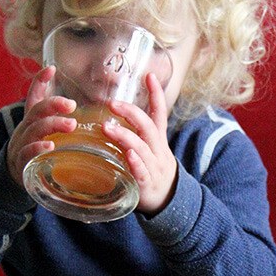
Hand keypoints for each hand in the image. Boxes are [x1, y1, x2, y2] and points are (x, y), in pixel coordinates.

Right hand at [6, 66, 76, 187]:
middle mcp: (26, 128)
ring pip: (35, 129)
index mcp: (33, 119)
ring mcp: (23, 143)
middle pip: (37, 110)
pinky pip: (28, 152)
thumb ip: (60, 117)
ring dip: (52, 124)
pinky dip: (38, 148)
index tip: (51, 69)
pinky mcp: (23, 162)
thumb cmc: (37, 147)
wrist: (15, 173)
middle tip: (72, 105)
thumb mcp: (47, 131)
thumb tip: (87, 104)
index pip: (34, 95)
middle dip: (54, 105)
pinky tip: (50, 146)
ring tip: (70, 125)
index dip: (40, 81)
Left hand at [102, 73, 177, 214]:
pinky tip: (128, 155)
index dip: (156, 95)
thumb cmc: (151, 169)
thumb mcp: (149, 149)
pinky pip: (142, 172)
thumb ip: (134, 133)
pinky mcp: (147, 184)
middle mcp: (158, 150)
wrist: (168, 200)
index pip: (159, 114)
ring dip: (125, 136)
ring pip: (142, 148)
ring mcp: (154, 167)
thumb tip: (109, 114)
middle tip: (112, 104)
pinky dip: (136, 163)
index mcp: (158, 140)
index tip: (150, 76)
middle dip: (131, 113)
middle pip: (149, 127)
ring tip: (107, 128)